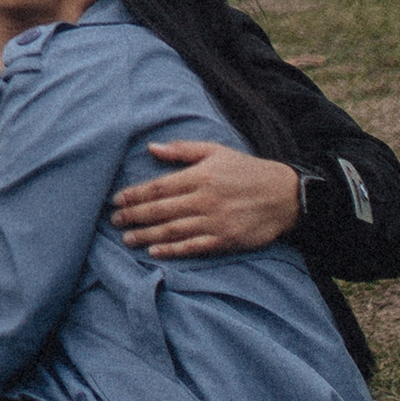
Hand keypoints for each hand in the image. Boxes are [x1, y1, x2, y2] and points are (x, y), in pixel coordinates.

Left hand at [110, 141, 304, 257]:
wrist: (284, 195)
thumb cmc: (246, 170)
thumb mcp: (216, 151)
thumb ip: (182, 150)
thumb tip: (151, 148)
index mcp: (200, 176)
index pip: (158, 187)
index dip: (135, 195)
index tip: (117, 200)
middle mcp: (204, 200)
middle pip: (161, 210)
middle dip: (134, 216)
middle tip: (115, 221)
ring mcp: (215, 222)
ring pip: (173, 230)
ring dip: (147, 235)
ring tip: (127, 238)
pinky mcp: (225, 240)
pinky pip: (193, 247)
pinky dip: (172, 251)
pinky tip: (154, 252)